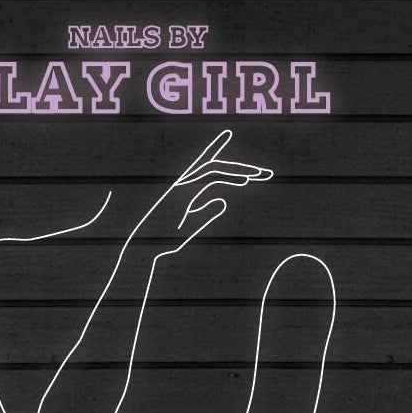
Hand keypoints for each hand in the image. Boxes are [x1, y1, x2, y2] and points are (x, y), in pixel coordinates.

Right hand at [130, 129, 271, 256]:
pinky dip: (227, 178)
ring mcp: (184, 186)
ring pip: (216, 169)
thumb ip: (208, 210)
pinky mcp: (183, 193)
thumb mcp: (192, 224)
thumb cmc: (165, 239)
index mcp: (188, 188)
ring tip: (258, 176)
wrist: (145, 246)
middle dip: (242, 169)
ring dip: (238, 171)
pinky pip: (209, 179)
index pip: (213, 169)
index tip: (254, 173)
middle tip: (265, 174)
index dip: (233, 168)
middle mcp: (186, 182)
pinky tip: (244, 182)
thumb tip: (223, 201)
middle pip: (219, 167)